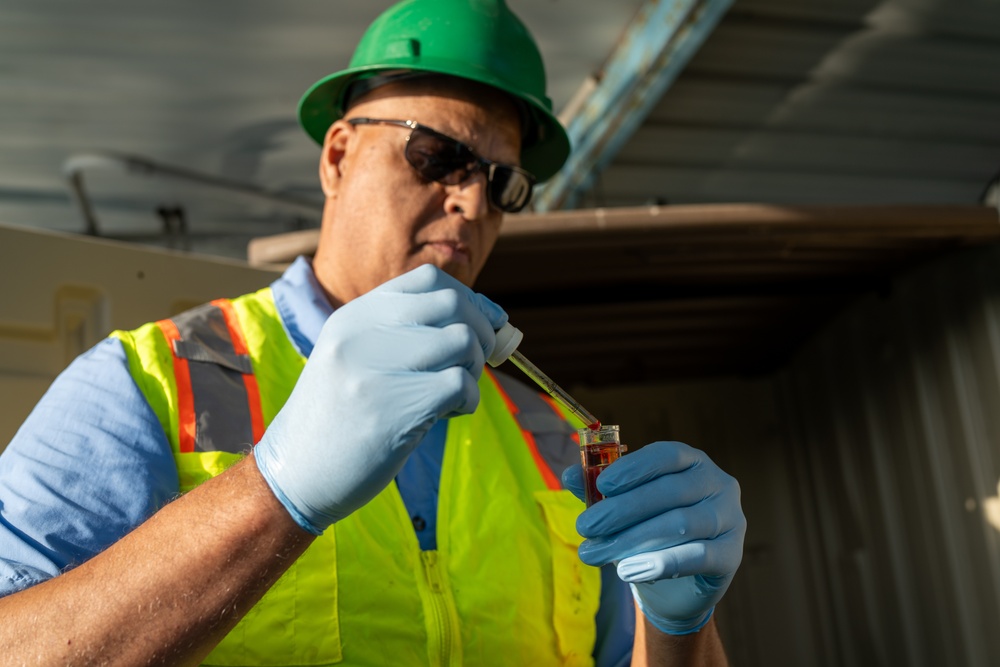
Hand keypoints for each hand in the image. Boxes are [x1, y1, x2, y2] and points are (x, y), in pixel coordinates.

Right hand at [254, 264, 507, 533]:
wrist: (296, 475)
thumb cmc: (341, 418)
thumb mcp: (357, 358)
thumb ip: (408, 333)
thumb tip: (488, 315)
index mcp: (354, 316)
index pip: (429, 280)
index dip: (470, 300)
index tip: (484, 326)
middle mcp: (361, 334)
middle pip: (453, 304)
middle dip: (482, 333)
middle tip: (476, 364)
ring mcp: (374, 370)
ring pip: (462, 341)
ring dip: (474, 370)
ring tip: (453, 395)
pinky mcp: (393, 409)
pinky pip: (460, 384)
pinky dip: (469, 400)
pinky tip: (449, 415)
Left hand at [562, 441, 744, 634]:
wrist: (680, 582)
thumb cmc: (651, 530)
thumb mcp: (624, 507)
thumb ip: (599, 490)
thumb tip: (569, 476)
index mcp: (692, 461)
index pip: (666, 455)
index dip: (634, 468)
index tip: (602, 485)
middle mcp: (718, 484)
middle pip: (669, 492)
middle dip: (621, 510)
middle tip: (584, 527)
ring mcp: (731, 518)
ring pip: (680, 525)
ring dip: (632, 540)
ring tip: (595, 553)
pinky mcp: (733, 554)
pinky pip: (697, 556)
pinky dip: (661, 563)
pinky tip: (628, 571)